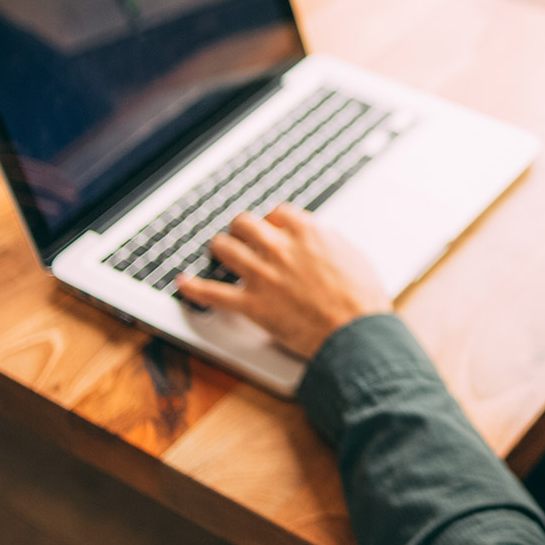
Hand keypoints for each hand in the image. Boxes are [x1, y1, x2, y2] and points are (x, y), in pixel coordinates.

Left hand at [175, 203, 391, 358]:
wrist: (356, 332)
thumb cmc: (361, 298)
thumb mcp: (352, 254)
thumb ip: (328, 241)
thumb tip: (317, 236)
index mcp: (306, 232)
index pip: (277, 212)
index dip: (273, 220)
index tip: (273, 228)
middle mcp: (279, 247)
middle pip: (245, 223)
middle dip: (242, 228)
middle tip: (243, 237)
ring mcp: (262, 275)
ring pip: (224, 248)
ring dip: (220, 248)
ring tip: (220, 252)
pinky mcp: (252, 304)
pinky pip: (212, 293)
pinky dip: (194, 288)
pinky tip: (184, 283)